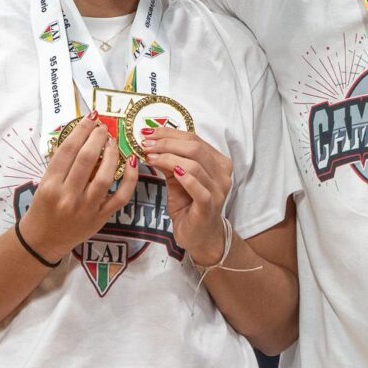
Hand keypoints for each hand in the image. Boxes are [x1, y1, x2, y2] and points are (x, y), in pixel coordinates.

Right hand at [19, 114, 140, 258]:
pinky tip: (131, 162)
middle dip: (97, 138)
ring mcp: (86, 208)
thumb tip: (83, 138)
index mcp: (50, 185)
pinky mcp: (101, 217)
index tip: (90, 120)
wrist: (43, 240)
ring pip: (104, 176)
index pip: (67, 151)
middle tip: (103, 128)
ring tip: (112, 142)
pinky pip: (121, 195)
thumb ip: (62, 165)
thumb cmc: (42, 209)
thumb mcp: (44, 184)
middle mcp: (67, 196)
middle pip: (85, 159)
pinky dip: (129, 178)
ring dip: (111, 154)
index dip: (81, 131)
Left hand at [139, 127, 231, 264]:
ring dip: (169, 158)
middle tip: (145, 144)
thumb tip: (150, 143)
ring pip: (195, 165)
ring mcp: (218, 190)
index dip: (169, 133)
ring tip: (150, 157)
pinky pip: (199, 188)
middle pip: (195, 148)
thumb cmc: (189, 204)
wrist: (199, 235)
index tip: (147, 132)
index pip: (194, 139)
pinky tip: (171, 171)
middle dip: (166, 143)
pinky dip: (185, 177)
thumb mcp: (177, 178)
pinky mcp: (210, 206)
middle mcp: (222, 173)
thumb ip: (169, 161)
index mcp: (217, 162)